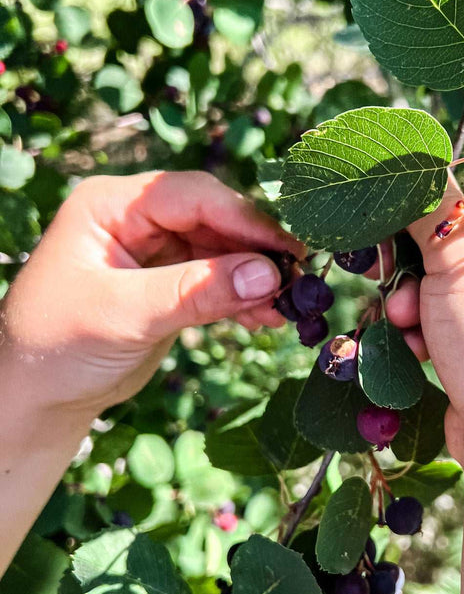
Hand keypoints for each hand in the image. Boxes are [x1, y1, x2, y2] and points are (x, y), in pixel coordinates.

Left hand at [0, 170, 303, 419]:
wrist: (38, 397)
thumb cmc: (58, 346)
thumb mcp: (125, 314)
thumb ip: (195, 291)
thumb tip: (269, 273)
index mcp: (112, 205)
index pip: (192, 196)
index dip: (244, 219)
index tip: (286, 249)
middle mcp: (136, 220)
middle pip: (214, 220)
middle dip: (256, 251)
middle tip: (297, 282)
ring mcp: (156, 253)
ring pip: (223, 252)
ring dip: (256, 279)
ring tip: (288, 309)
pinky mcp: (170, 286)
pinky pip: (218, 281)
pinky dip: (244, 299)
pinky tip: (267, 320)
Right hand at [385, 175, 463, 460]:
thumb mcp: (462, 256)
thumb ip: (431, 205)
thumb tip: (411, 166)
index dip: (445, 190)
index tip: (401, 202)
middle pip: (463, 240)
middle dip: (417, 257)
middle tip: (384, 265)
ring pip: (449, 289)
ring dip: (414, 300)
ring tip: (401, 319)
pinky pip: (450, 330)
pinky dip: (426, 334)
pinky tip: (412, 350)